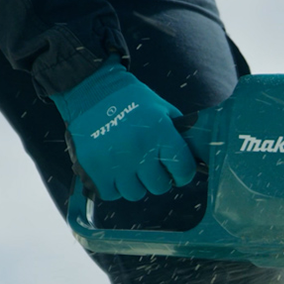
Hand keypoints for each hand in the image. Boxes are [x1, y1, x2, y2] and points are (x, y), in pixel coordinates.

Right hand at [52, 58, 195, 200]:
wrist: (92, 90)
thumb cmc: (130, 99)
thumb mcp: (162, 109)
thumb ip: (177, 134)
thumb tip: (192, 158)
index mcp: (160, 132)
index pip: (183, 169)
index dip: (183, 173)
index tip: (178, 172)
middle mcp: (139, 148)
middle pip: (160, 186)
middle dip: (158, 178)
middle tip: (150, 166)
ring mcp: (115, 161)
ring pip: (135, 193)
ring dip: (135, 183)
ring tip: (129, 165)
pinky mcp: (93, 169)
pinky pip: (111, 193)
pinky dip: (113, 186)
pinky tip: (113, 169)